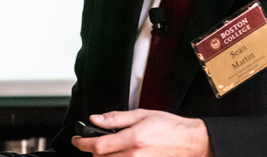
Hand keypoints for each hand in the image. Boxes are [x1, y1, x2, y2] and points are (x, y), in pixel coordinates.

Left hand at [71, 110, 210, 156]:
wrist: (189, 142)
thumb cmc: (169, 128)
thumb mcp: (141, 115)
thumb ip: (116, 118)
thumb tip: (95, 119)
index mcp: (132, 139)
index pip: (97, 146)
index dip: (82, 143)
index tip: (77, 140)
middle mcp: (134, 156)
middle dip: (93, 151)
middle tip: (94, 141)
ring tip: (108, 149)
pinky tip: (119, 155)